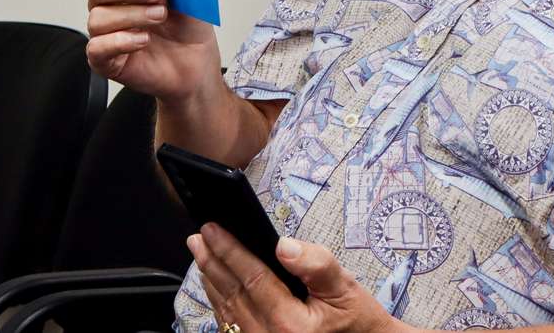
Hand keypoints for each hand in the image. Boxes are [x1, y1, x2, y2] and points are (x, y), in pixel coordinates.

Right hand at [85, 0, 220, 101]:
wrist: (196, 64)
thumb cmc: (188, 29)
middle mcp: (111, 5)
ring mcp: (105, 32)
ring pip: (98, 18)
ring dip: (132, 16)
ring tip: (159, 18)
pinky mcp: (104, 59)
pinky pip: (97, 48)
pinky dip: (120, 41)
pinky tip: (143, 40)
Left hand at [189, 223, 403, 332]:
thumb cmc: (355, 319)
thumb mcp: (344, 286)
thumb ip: (315, 264)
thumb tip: (283, 246)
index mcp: (290, 325)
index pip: (252, 279)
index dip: (230, 251)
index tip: (213, 229)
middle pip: (232, 294)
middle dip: (212, 262)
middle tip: (199, 237)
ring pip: (226, 310)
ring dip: (211, 279)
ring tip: (201, 253)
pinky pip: (230, 325)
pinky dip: (220, 301)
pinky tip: (215, 283)